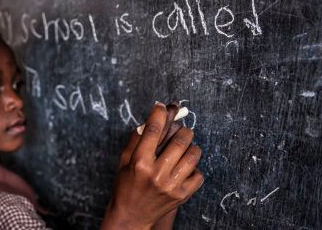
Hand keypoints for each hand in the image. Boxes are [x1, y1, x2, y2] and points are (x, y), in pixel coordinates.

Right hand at [100, 102, 203, 229]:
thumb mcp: (124, 161)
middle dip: (183, 130)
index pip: (154, 129)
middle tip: (182, 129)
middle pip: (180, 140)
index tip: (164, 106)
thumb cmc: (125, 185)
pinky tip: (184, 168)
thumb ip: (136, 140)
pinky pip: (198, 174)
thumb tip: (152, 118)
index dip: (160, 113)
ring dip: (192, 146)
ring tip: (186, 147)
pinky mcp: (182, 195)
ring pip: (193, 155)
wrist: (131, 216)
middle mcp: (156, 173)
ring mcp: (171, 185)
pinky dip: (193, 168)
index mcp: (139, 162)